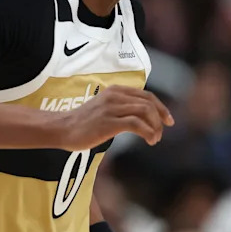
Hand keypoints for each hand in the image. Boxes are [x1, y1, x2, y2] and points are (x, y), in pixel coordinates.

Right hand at [55, 85, 174, 149]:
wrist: (61, 128)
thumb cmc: (84, 122)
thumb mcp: (106, 108)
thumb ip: (123, 108)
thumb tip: (145, 117)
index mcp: (116, 91)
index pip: (147, 96)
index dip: (161, 108)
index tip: (169, 120)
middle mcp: (115, 96)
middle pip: (149, 103)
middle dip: (160, 118)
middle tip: (162, 133)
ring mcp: (111, 108)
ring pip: (145, 111)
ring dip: (155, 126)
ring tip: (154, 139)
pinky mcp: (108, 122)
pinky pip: (136, 124)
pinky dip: (148, 132)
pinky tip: (149, 140)